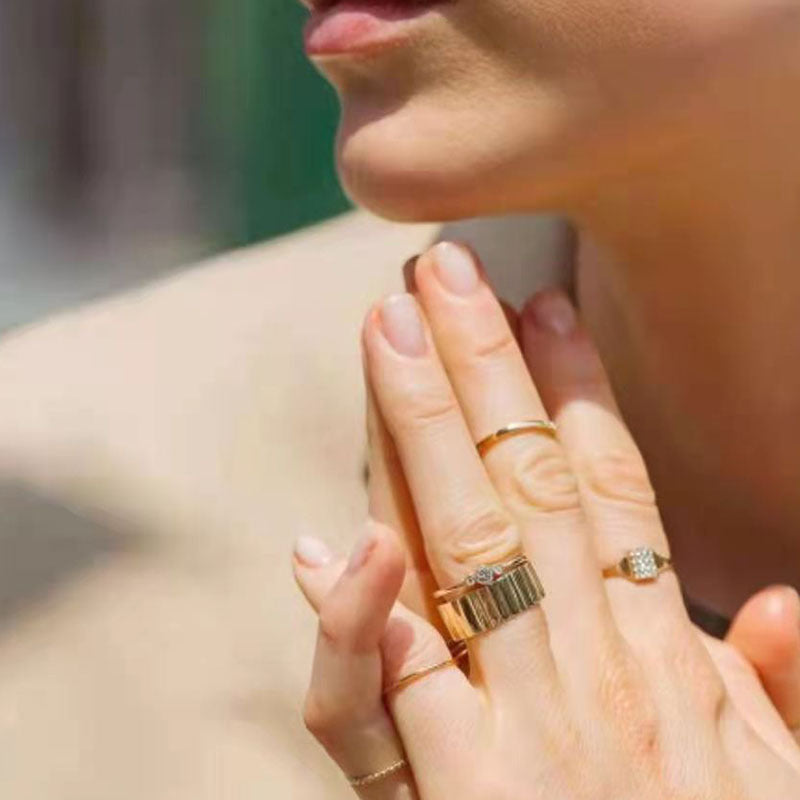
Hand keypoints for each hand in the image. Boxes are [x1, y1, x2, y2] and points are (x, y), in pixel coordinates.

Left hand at [294, 242, 799, 797]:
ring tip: (385, 330)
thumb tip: (778, 601)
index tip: (541, 305)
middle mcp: (597, 675)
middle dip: (480, 368)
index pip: (612, 488)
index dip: (574, 391)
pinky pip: (391, 707)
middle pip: (526, 485)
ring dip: (419, 434)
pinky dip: (360, 622)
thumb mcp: (784, 780)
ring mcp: (523, 739)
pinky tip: (330, 541)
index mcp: (671, 663)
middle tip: (441, 270)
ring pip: (462, 551)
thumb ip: (784, 691)